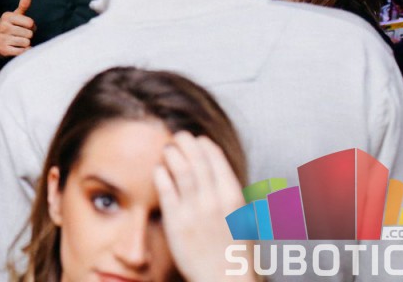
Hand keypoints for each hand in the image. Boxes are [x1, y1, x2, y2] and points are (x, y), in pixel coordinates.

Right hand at [0, 0, 35, 58]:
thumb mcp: (14, 16)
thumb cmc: (8, 27)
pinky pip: (23, 52)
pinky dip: (24, 51)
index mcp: (7, 16)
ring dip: (25, 44)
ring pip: (26, 42)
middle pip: (29, 33)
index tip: (26, 27)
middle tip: (21, 35)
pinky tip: (18, 49)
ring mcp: (3, 39)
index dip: (31, 26)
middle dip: (28, 36)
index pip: (30, 22)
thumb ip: (23, 4)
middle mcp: (4, 27)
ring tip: (18, 42)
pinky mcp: (4, 50)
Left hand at [154, 132, 258, 281]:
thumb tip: (220, 175)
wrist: (225, 279)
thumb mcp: (244, 218)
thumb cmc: (235, 252)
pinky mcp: (176, 222)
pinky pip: (165, 190)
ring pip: (181, 170)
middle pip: (196, 160)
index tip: (199, 139)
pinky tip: (158, 168)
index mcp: (233, 198)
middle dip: (186, 142)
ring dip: (172, 154)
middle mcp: (214, 201)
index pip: (217, 160)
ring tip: (167, 148)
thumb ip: (231, 196)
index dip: (205, 146)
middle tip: (178, 135)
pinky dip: (161, 174)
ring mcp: (194, 211)